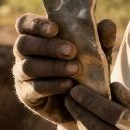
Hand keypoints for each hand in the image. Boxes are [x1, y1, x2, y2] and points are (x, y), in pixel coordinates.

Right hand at [13, 13, 117, 129]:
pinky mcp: (26, 94)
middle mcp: (24, 53)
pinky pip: (35, 88)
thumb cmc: (85, 70)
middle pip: (23, 44)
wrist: (82, 105)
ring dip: (53, 67)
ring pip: (28, 66)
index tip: (55, 29)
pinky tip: (69, 85)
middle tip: (71, 51)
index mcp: (36, 36)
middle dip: (48, 46)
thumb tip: (107, 24)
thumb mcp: (97, 55)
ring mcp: (22, 74)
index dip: (36, 24)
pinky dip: (52, 85)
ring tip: (75, 69)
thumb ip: (101, 40)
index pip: (25, 24)